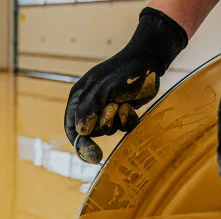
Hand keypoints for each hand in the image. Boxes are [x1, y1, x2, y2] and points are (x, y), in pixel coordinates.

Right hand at [65, 8, 186, 163]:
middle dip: (103, 125)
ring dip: (117, 120)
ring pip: (108, 130)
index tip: (94, 156)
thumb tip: (80, 132)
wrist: (149, 61)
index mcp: (79, 97)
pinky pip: (122, 126)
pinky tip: (132, 105)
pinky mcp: (122, 110)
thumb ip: (89, 110)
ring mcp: (106, 107)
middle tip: (113, 108)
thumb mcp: (103, 91)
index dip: (80, 144)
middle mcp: (90, 104)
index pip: (72, 128)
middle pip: (91, 132)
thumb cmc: (123, 73)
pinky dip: (128, 119)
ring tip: (123, 102)